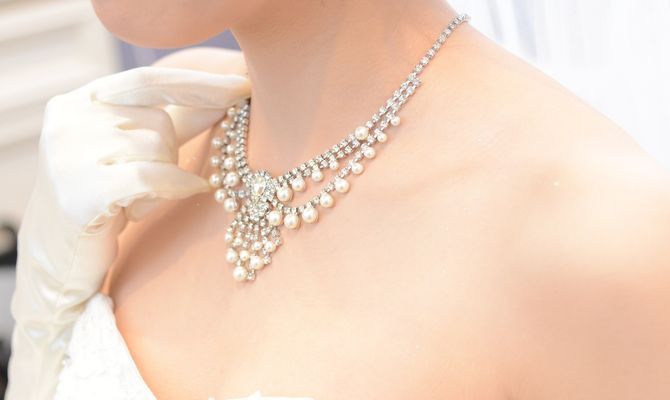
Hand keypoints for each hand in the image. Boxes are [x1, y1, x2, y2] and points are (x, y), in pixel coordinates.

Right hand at [6, 64, 250, 399]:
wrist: (60, 259)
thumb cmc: (105, 200)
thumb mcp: (138, 152)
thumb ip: (177, 120)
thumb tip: (232, 94)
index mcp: (79, 101)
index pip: (149, 80)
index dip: (200, 84)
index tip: (245, 86)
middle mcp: (68, 118)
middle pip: (158, 121)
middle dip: (169, 154)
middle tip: (144, 184)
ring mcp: (68, 153)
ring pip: (157, 150)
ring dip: (162, 179)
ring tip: (134, 201)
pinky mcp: (78, 190)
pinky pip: (151, 176)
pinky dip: (175, 185)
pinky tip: (188, 191)